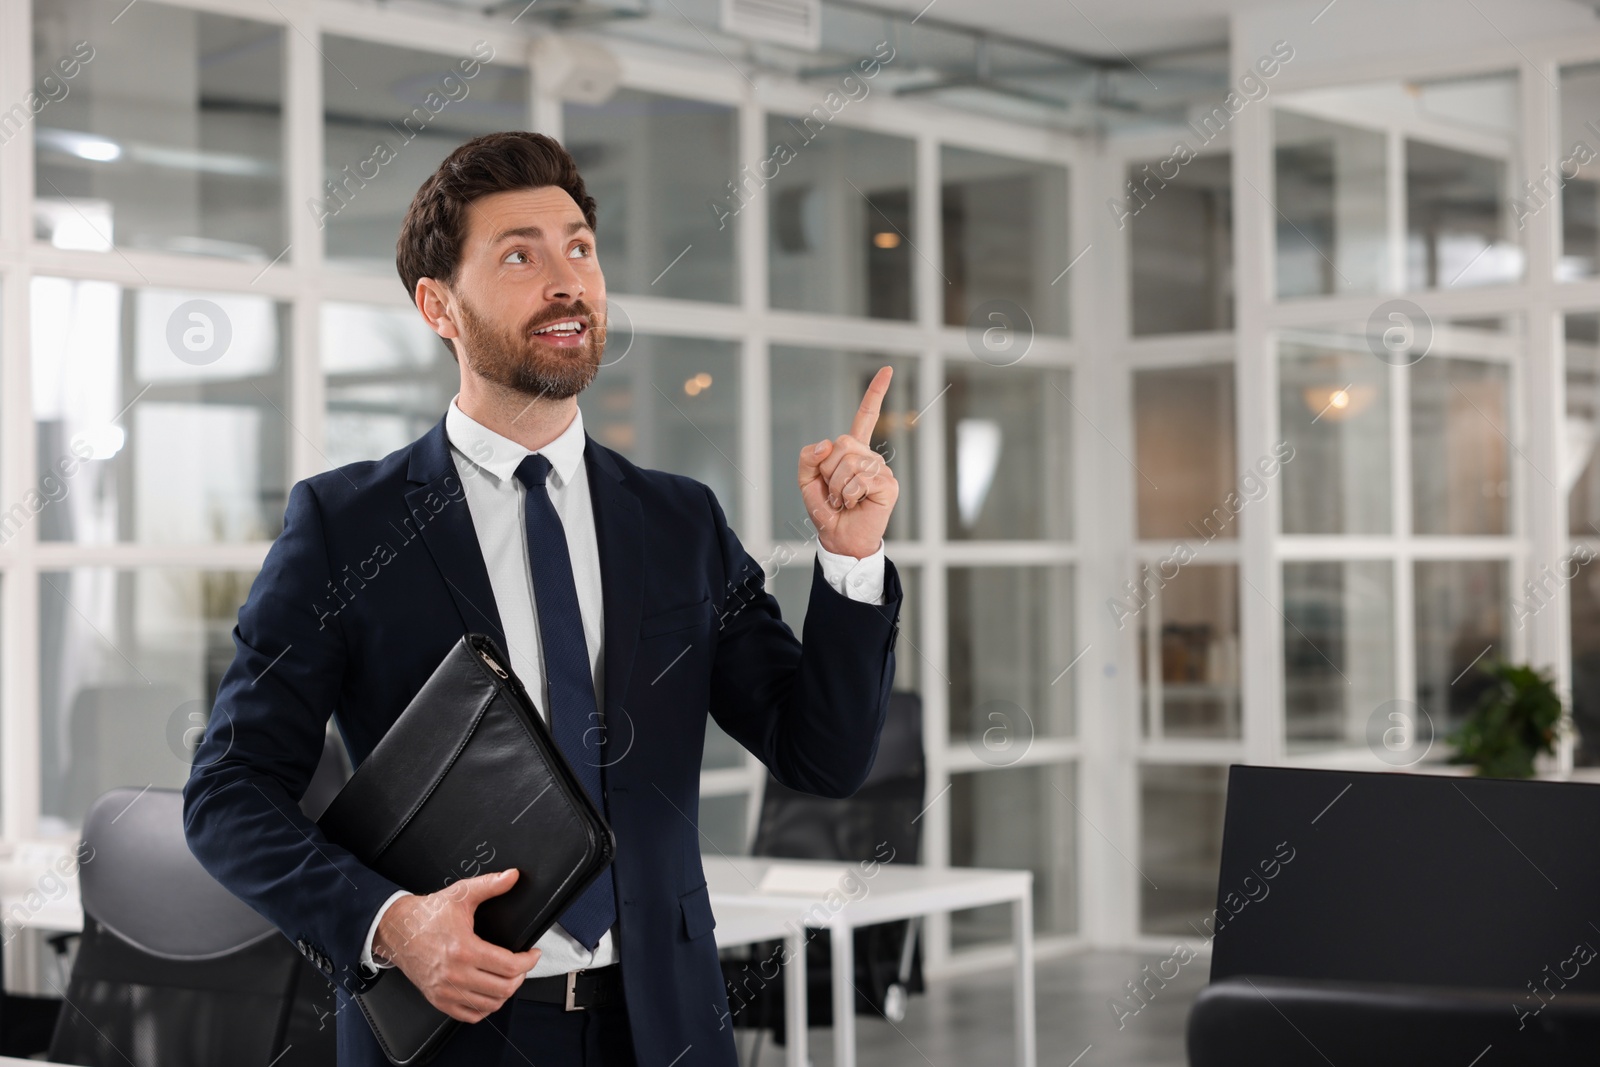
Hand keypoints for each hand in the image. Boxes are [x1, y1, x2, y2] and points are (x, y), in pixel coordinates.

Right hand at [372, 869, 541, 1022]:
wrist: (397, 930)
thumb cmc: (427, 914)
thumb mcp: (460, 894)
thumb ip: (489, 884)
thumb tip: (511, 876)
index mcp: (463, 949)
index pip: (509, 966)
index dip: (529, 961)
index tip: (533, 954)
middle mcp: (454, 975)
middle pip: (503, 989)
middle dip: (521, 976)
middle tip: (523, 965)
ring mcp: (445, 990)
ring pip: (490, 1005)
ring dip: (506, 993)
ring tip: (509, 977)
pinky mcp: (438, 1000)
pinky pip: (470, 1015)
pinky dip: (485, 1008)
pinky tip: (490, 994)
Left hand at [797, 366, 899, 557]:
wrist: (839, 538)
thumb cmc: (827, 509)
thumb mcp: (807, 480)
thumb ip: (809, 457)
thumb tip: (827, 444)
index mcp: (854, 451)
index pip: (866, 417)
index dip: (875, 393)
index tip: (888, 369)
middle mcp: (871, 456)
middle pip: (842, 443)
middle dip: (828, 469)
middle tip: (835, 490)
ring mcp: (882, 470)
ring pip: (849, 462)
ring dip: (838, 486)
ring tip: (845, 500)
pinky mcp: (888, 485)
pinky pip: (860, 479)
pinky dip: (849, 495)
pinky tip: (856, 504)